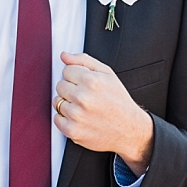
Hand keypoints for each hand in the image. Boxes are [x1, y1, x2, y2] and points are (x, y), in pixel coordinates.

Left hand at [55, 52, 153, 175]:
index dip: (76, 76)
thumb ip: (83, 60)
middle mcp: (82, 98)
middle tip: (86, 97)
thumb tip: (64, 55)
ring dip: (67, 104)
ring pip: (56, 101)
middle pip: (60, 85)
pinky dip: (65, 119)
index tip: (86, 84)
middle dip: (71, 89)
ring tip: (84, 108)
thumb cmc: (118, 100)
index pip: (66, 70)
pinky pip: (56, 118)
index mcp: (91, 81)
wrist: (130, 130)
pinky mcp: (72, 131)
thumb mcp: (107, 74)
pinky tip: (80, 118)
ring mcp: (76, 115)